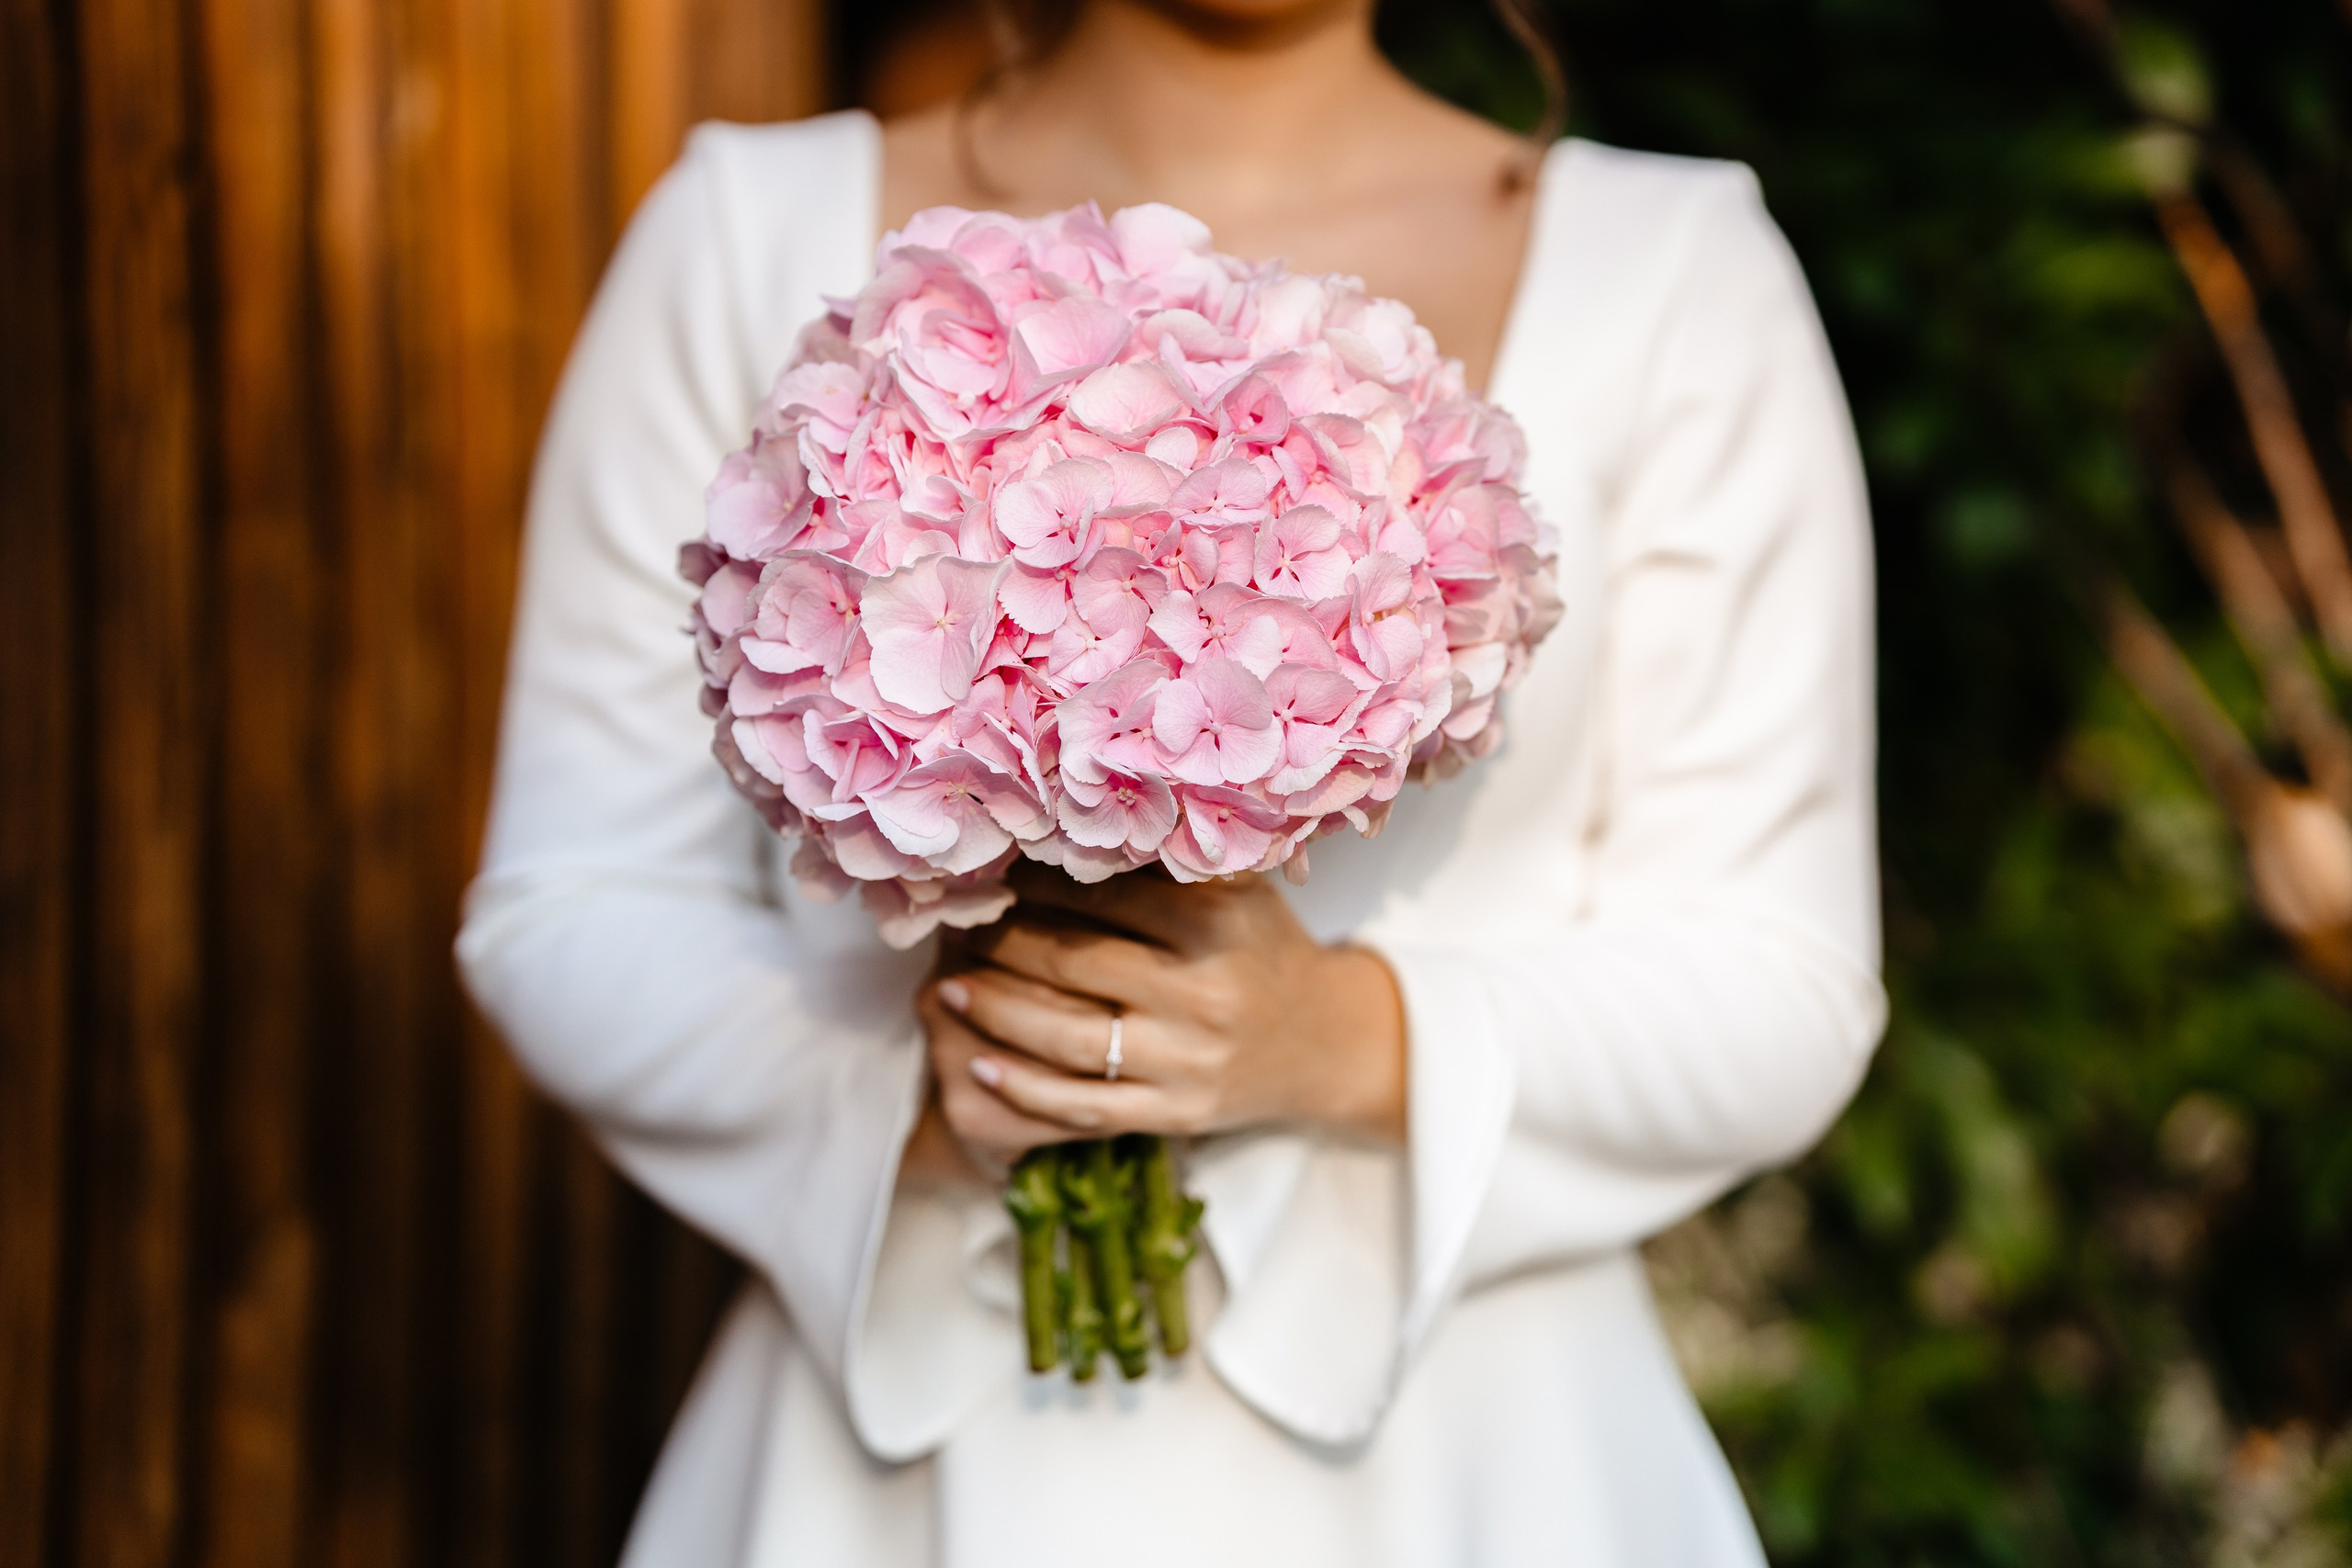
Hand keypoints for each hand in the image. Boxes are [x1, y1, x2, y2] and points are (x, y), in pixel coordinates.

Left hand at [925, 863, 1405, 1161]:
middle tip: (955, 925)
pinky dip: (1026, 1091)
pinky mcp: (1177, 1113)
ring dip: (998, 1014)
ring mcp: (1189, 1061)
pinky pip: (1086, 1107)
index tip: (992, 872)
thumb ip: (1164, 864)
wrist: (1324, 1041)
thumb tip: (1063, 819)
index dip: (1036, 885)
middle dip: (1001, 944)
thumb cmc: (1260, 948)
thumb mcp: (1236, 891)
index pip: (1104, 899)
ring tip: (950, 991)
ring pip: (1070, 1040)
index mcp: (1218, 925)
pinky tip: (980, 1068)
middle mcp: (1205, 994)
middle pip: (1075, 965)